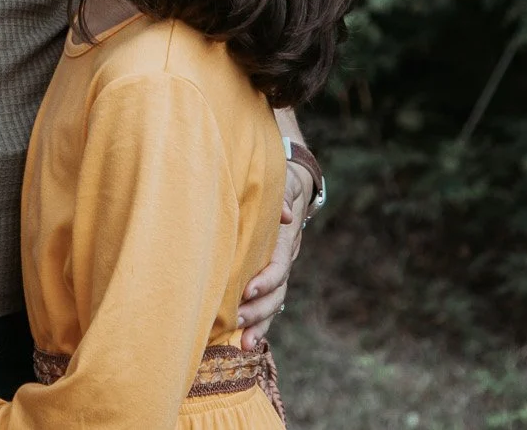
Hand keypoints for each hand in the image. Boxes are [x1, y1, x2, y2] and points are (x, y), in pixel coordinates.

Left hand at [237, 161, 309, 346]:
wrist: (290, 190)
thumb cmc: (280, 183)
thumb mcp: (284, 182)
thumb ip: (284, 195)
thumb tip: (285, 216)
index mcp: (286, 238)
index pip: (279, 264)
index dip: (266, 279)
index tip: (248, 290)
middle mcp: (284, 259)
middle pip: (278, 291)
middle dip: (259, 309)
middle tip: (237, 320)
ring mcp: (276, 271)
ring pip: (274, 303)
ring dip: (260, 324)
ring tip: (244, 343)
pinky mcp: (266, 277)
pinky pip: (265, 304)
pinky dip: (257, 324)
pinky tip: (242, 342)